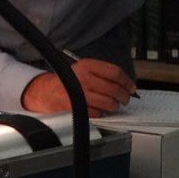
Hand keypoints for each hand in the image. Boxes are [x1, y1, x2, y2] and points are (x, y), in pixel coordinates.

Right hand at [21, 58, 137, 116]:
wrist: (47, 91)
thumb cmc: (69, 80)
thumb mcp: (84, 69)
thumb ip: (103, 73)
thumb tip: (126, 84)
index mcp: (87, 65)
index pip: (115, 72)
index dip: (127, 81)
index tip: (131, 87)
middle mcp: (84, 78)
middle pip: (114, 89)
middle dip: (124, 96)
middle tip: (125, 99)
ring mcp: (80, 93)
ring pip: (109, 102)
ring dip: (114, 105)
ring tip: (113, 105)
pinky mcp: (77, 107)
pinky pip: (98, 113)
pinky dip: (101, 112)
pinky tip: (98, 109)